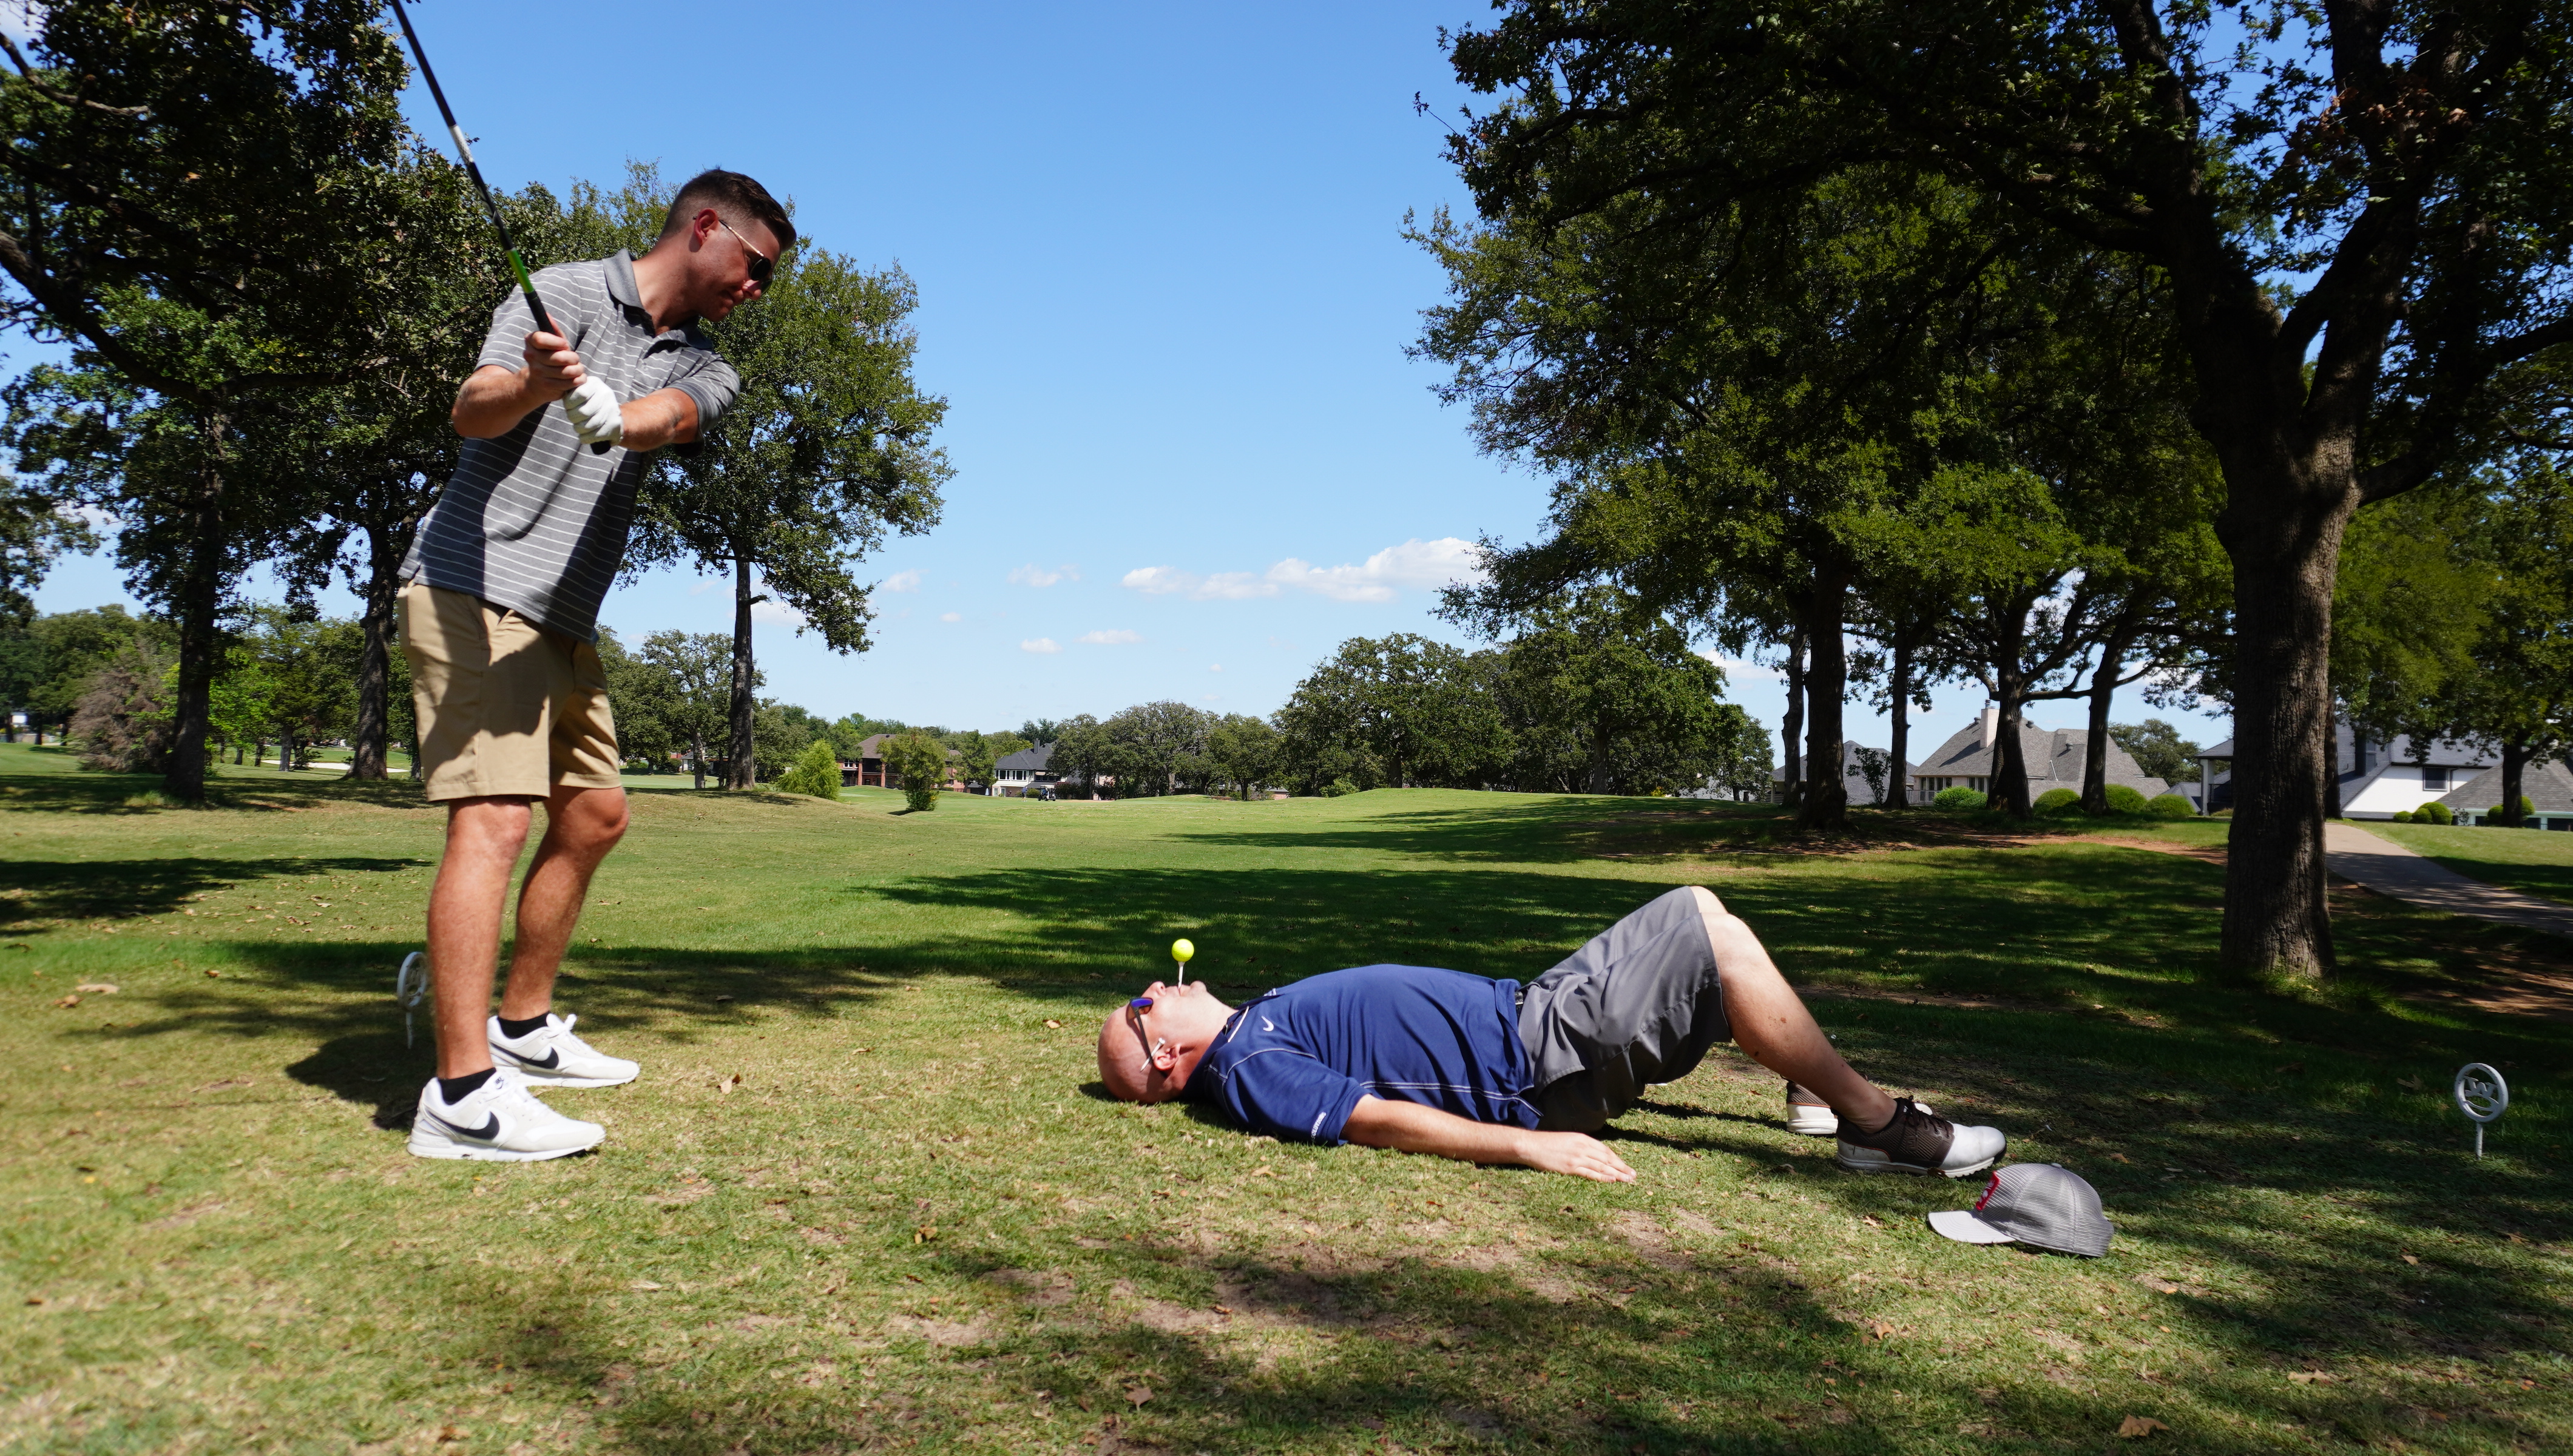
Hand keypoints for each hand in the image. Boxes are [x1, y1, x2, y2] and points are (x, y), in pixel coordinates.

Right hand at [520, 328, 584, 398]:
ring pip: (567, 371)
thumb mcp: (551, 343)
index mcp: (530, 342)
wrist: (535, 384)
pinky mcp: (547, 386)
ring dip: (578, 369)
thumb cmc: (548, 358)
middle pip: (559, 357)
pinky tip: (577, 377)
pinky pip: (570, 382)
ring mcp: (538, 373)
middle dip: (574, 358)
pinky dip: (579, 379)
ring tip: (578, 368)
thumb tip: (547, 315)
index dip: (557, 342)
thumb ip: (553, 331)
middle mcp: (531, 357)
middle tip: (575, 359)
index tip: (565, 345)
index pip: (540, 339)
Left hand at [561, 375, 623, 446]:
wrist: (612, 415)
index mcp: (595, 383)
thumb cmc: (588, 402)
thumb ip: (570, 391)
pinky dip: (585, 438)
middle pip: (583, 412)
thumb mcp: (580, 390)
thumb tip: (559, 391)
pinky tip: (584, 435)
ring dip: (579, 428)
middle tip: (573, 418)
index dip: (570, 403)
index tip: (568, 407)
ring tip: (578, 427)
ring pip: (588, 425)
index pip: (580, 394)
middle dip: (573, 417)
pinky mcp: (614, 424)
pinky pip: (594, 435)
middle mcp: (606, 394)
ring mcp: (611, 410)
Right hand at [1516, 1131, 1635, 1182]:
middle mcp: (1582, 1147)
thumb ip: (1580, 1147)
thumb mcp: (1567, 1140)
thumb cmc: (1546, 1144)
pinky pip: (1590, 1173)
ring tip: (1628, 1180)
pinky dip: (1602, 1176)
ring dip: (1617, 1173)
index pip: (1605, 1150)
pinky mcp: (1570, 1167)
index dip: (1617, 1159)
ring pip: (1602, 1166)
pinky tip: (1612, 1180)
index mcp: (1582, 1139)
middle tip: (1633, 1175)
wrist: (1530, 1145)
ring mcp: (1577, 1157)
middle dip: (1622, 1167)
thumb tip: (1591, 1156)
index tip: (1626, 1166)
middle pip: (1607, 1158)